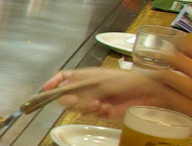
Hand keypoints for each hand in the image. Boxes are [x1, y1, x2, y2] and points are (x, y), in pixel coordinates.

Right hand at [45, 67, 174, 118]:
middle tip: (76, 100)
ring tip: (98, 104)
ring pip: (76, 108)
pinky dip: (96, 112)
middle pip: (65, 96)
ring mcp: (92, 99)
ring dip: (85, 107)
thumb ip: (81, 87)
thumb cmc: (124, 80)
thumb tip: (64, 91)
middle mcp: (86, 87)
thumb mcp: (100, 81)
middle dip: (69, 100)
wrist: (146, 92)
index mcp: (83, 76)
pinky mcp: (101, 111)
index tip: (45, 90)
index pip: (62, 78)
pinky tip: (106, 108)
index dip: (52, 83)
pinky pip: (90, 114)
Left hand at [157, 39, 191, 145]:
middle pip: (177, 59)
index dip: (180, 43)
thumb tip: (184, 49)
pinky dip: (158, 92)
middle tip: (159, 58)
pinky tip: (155, 90)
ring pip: (168, 76)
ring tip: (154, 73)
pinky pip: (168, 97)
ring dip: (158, 74)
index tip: (172, 44)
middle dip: (165, 57)